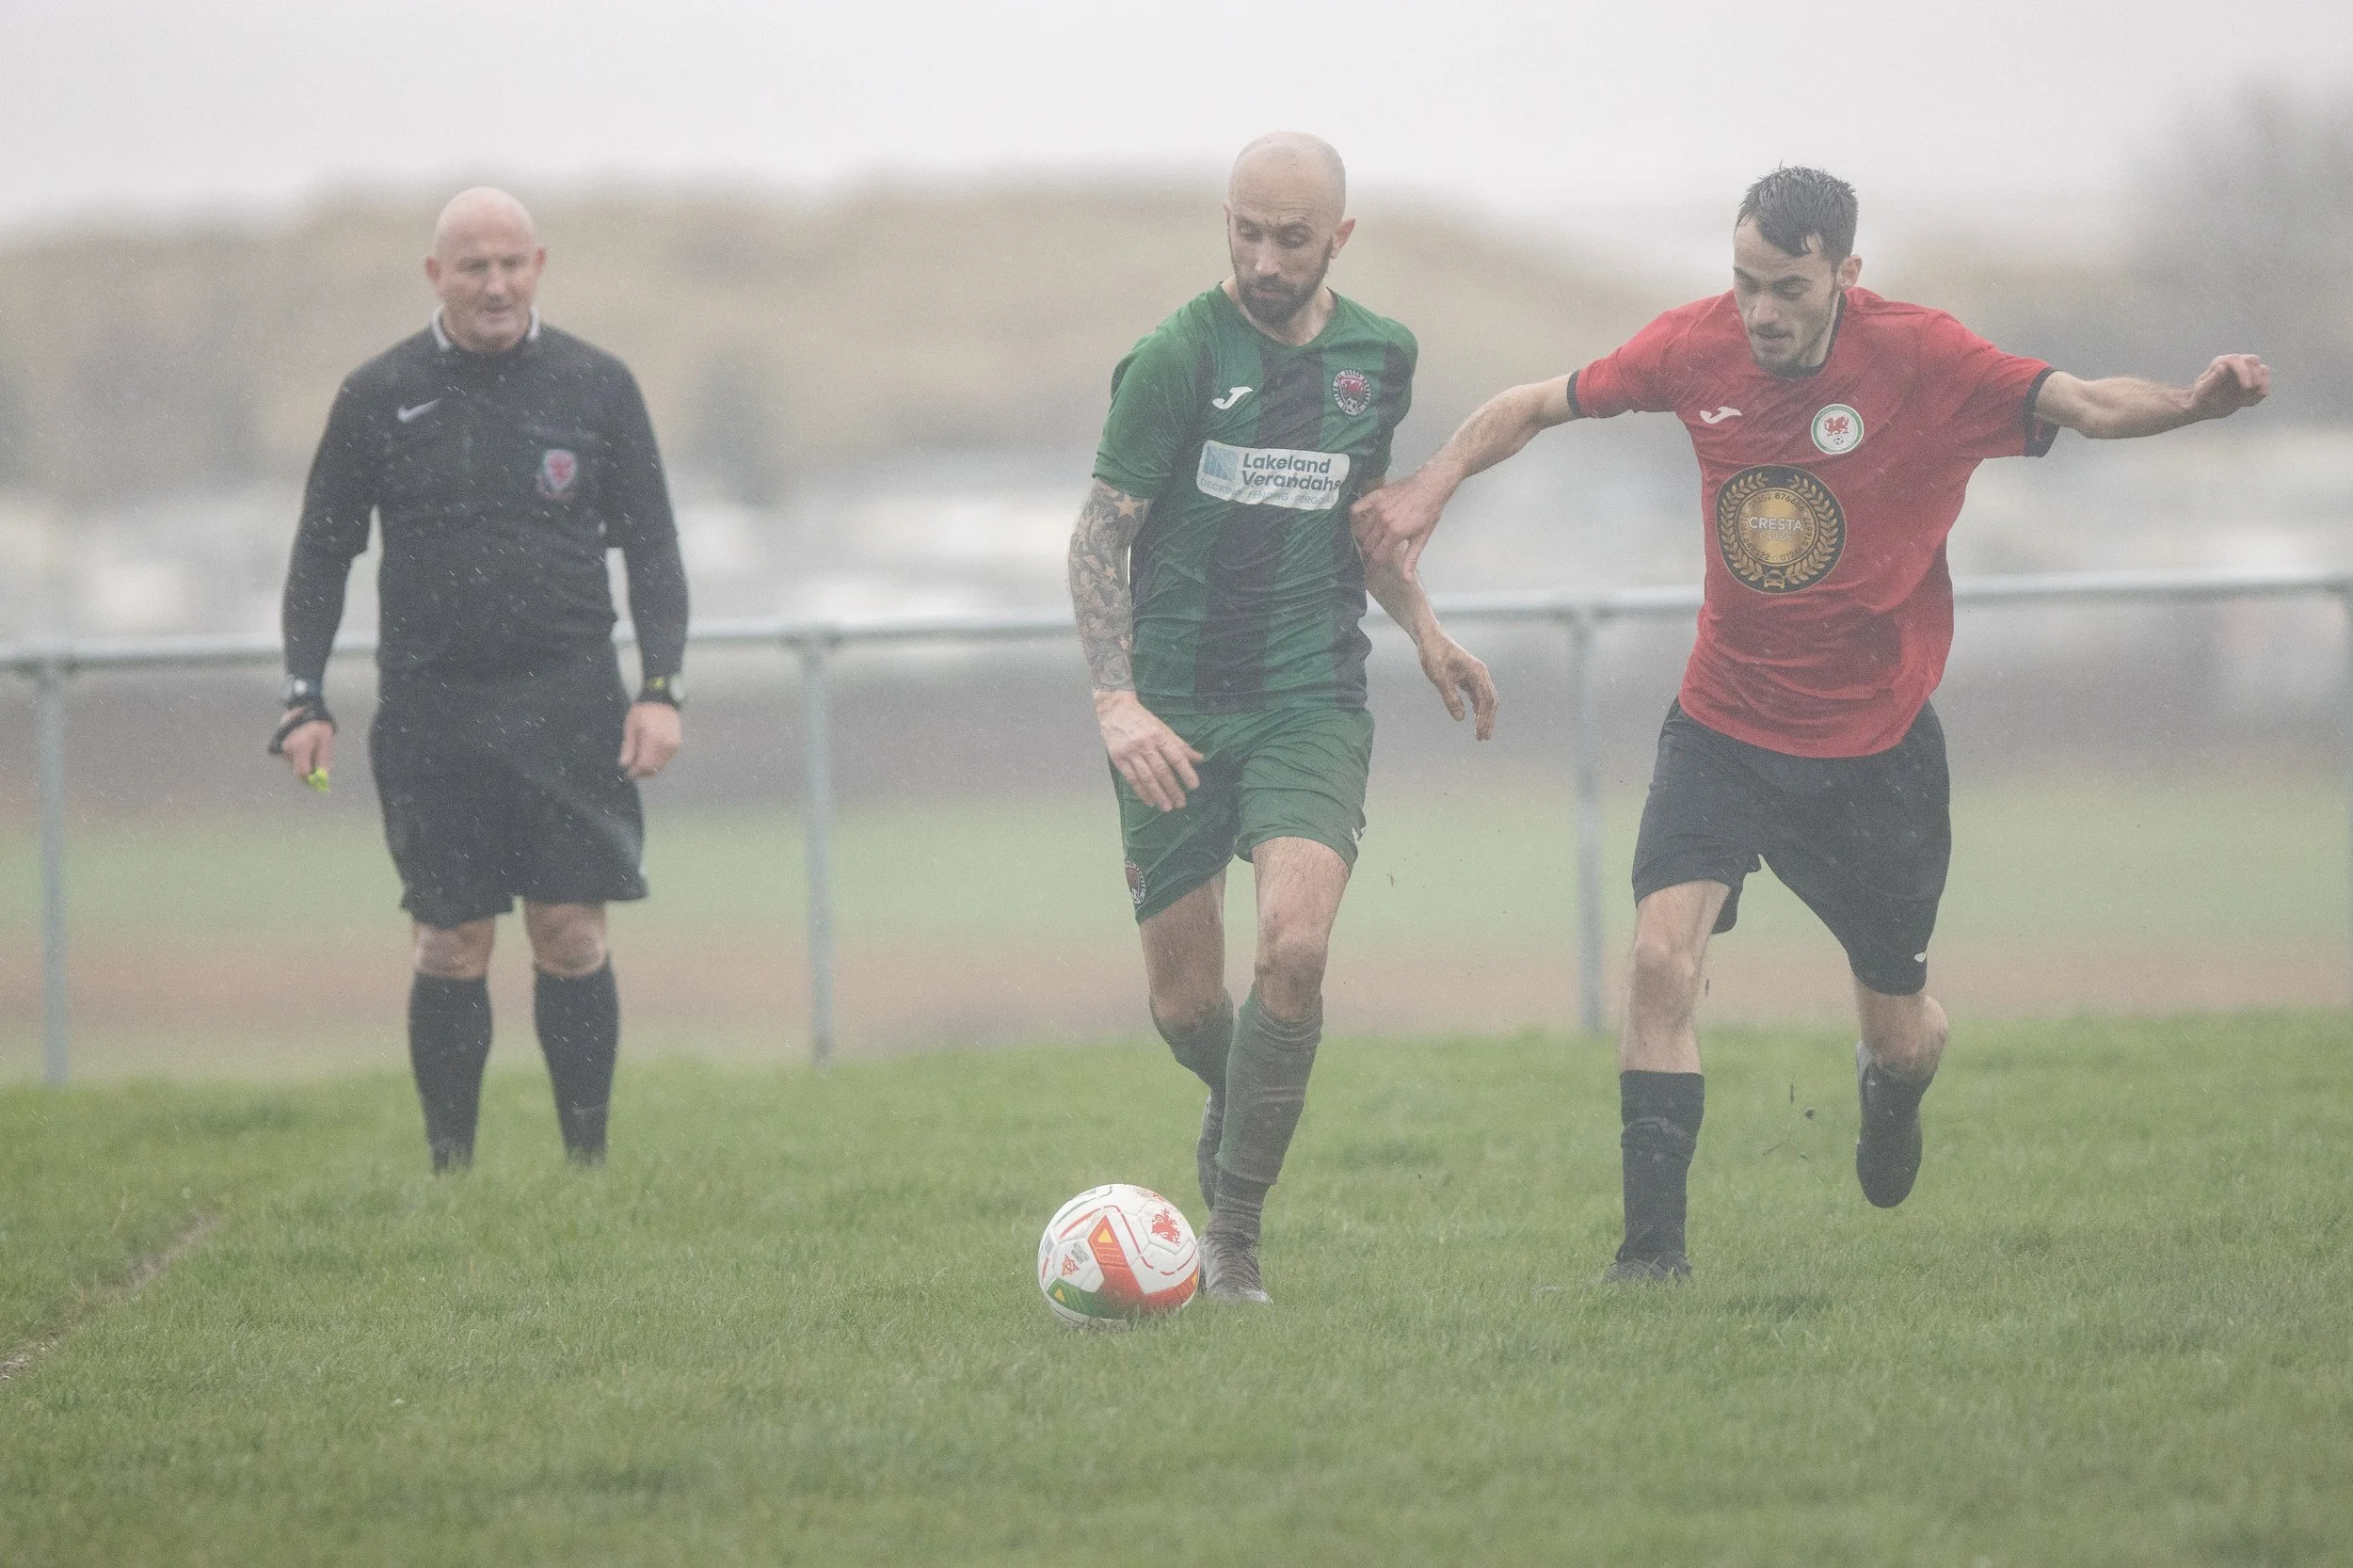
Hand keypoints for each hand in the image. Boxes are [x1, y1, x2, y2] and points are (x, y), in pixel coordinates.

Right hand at [279, 713, 333, 782]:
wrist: (305, 707)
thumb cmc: (318, 724)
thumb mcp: (325, 741)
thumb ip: (323, 759)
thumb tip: (323, 775)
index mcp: (299, 748)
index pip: (302, 772)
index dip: (311, 778)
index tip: (319, 779)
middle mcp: (288, 750)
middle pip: (297, 769)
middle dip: (309, 770)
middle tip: (319, 765)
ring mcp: (283, 747)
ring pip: (294, 763)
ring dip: (305, 762)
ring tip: (314, 751)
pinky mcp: (281, 745)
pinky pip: (291, 757)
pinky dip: (300, 756)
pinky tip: (307, 747)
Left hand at [620, 701, 682, 779]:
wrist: (662, 700)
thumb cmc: (643, 711)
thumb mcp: (631, 726)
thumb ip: (629, 746)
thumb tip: (624, 764)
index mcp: (653, 739)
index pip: (644, 764)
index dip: (635, 772)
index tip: (628, 775)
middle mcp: (666, 745)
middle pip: (653, 767)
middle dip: (642, 772)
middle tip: (632, 770)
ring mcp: (673, 746)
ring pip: (661, 765)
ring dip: (650, 768)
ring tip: (640, 763)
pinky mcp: (677, 745)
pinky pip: (666, 760)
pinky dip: (657, 762)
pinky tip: (649, 756)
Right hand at [1095, 690, 1202, 812]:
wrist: (1114, 710)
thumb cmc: (1142, 720)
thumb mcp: (1163, 728)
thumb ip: (1180, 745)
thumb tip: (1200, 759)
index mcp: (1159, 736)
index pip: (1176, 757)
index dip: (1186, 772)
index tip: (1194, 786)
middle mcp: (1145, 745)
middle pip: (1161, 771)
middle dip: (1172, 789)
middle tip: (1181, 803)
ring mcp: (1130, 753)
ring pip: (1147, 778)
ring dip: (1158, 794)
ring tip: (1167, 807)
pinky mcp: (1118, 759)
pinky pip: (1132, 779)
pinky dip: (1141, 792)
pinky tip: (1150, 801)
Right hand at [1350, 471, 1446, 578]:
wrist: (1430, 486)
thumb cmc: (1428, 513)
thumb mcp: (1422, 538)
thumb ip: (1411, 559)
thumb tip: (1406, 580)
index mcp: (1395, 533)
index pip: (1377, 555)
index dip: (1375, 564)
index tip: (1373, 567)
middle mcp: (1383, 522)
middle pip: (1367, 545)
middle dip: (1369, 552)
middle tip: (1373, 552)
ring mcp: (1377, 508)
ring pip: (1360, 530)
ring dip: (1363, 537)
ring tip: (1369, 538)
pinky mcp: (1374, 496)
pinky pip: (1356, 509)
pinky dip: (1354, 517)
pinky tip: (1359, 521)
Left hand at [1417, 634, 1497, 740]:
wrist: (1430, 639)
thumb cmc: (1434, 655)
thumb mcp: (1439, 678)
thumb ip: (1450, 698)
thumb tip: (1460, 718)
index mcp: (1477, 672)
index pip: (1487, 700)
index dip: (1484, 718)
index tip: (1479, 733)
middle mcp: (1481, 674)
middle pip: (1491, 701)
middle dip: (1488, 720)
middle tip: (1483, 738)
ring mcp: (1476, 675)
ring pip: (1486, 699)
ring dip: (1484, 716)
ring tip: (1480, 733)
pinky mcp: (1469, 677)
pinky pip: (1478, 696)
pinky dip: (1478, 709)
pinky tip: (1475, 720)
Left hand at [2186, 354, 2269, 420]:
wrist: (2205, 407)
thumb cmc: (2201, 398)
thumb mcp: (2202, 392)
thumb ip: (2212, 380)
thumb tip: (2222, 366)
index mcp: (2221, 362)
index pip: (2238, 360)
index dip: (2244, 372)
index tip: (2247, 387)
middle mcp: (2235, 363)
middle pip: (2254, 362)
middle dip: (2254, 378)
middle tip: (2246, 394)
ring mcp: (2245, 370)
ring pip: (2263, 371)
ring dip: (2259, 386)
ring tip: (2245, 400)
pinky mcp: (2252, 380)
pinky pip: (2265, 383)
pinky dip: (2260, 393)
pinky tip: (2248, 402)